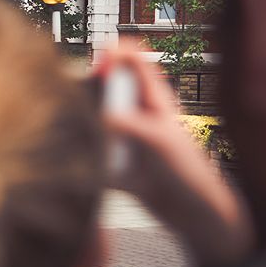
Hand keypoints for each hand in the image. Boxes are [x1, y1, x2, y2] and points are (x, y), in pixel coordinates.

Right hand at [99, 40, 251, 266]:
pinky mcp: (110, 159)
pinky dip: (79, 149)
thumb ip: (128, 123)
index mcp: (152, 99)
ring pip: (90, 115)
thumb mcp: (159, 141)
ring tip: (74, 128)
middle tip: (78, 99)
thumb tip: (95, 115)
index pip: (133, 61)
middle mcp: (134, 112)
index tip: (99, 60)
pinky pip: (87, 148)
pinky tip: (77, 156)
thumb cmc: (187, 172)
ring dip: (80, 119)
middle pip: (103, 84)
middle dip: (87, 86)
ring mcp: (121, 135)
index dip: (115, 52)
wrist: (191, 214)